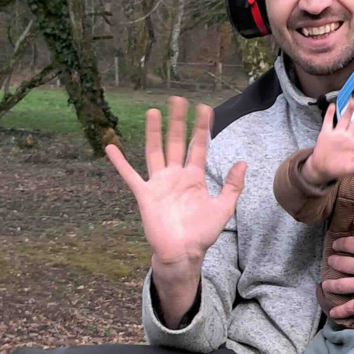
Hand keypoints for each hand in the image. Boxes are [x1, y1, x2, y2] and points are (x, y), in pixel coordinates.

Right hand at [105, 97, 245, 268]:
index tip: (204, 108)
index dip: (201, 128)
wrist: (183, 253)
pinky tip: (110, 147)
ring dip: (154, 132)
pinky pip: (130, 175)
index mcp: (194, 178)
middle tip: (178, 100)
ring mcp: (159, 183)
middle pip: (175, 142)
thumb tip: (243, 162)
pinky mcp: (145, 195)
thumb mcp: (222, 208)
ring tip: (153, 111)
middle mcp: (175, 176)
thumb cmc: (202, 234)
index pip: (198, 146)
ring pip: (155, 151)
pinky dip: (120, 162)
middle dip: (178, 121)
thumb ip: (232, 185)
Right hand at [304, 102, 353, 187]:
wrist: (321, 169)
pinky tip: (332, 105)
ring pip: (344, 120)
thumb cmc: (338, 169)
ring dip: (348, 111)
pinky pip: (328, 122)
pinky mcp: (326, 134)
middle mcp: (347, 137)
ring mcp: (337, 134)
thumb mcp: (351, 168)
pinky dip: (329, 114)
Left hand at [322, 215, 353, 319]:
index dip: (340, 244)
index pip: (347, 244)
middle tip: (331, 262)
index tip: (337, 245)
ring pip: (340, 285)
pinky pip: (351, 307)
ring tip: (326, 284)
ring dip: (330, 284)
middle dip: (333, 261)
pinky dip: (340, 311)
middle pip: (340, 263)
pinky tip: (333, 313)